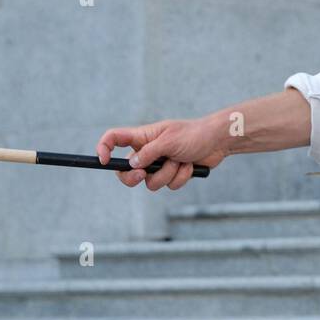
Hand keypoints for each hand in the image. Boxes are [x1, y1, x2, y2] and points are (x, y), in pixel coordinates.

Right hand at [96, 118, 226, 191]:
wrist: (217, 142)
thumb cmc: (194, 134)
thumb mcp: (169, 140)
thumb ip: (149, 153)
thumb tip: (132, 165)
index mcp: (142, 137)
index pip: (114, 139)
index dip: (104, 148)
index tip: (102, 160)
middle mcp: (147, 152)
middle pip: (126, 171)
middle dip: (133, 177)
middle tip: (143, 174)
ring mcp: (159, 165)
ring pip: (150, 182)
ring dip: (167, 174)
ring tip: (180, 161)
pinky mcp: (172, 175)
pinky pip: (168, 185)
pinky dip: (180, 177)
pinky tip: (189, 166)